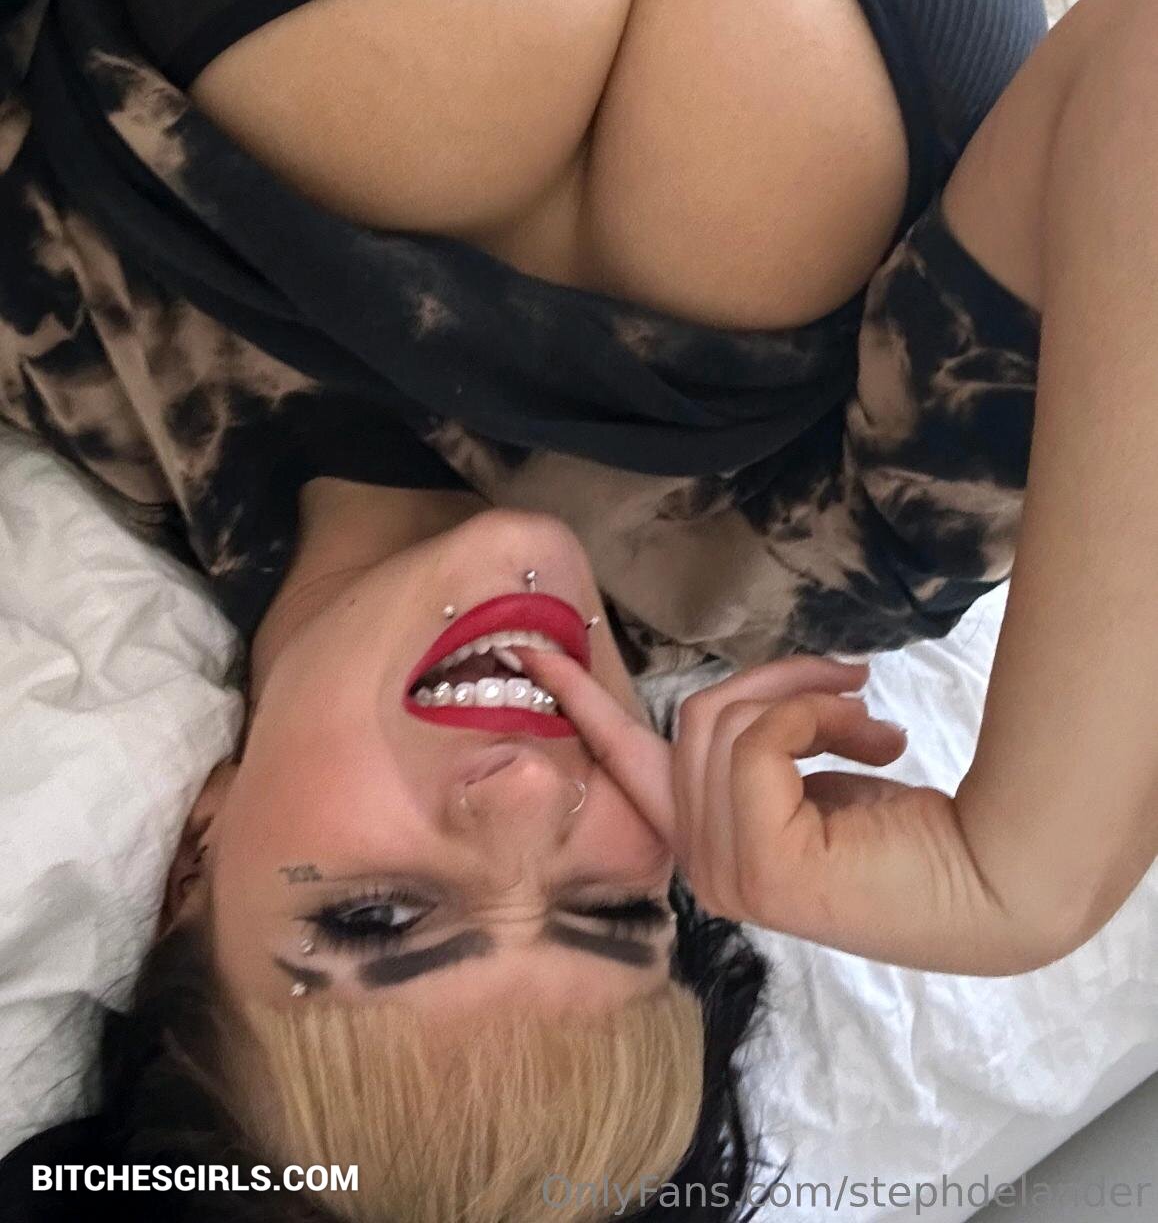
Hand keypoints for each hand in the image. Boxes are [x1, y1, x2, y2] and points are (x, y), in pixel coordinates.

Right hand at [522, 649, 1023, 973]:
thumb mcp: (806, 774)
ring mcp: (725, 874)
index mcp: (705, 840)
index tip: (529, 652)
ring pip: (727, 722)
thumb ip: (753, 748)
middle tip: (852, 681)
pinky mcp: (759, 864)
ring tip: (872, 720)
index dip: (580, 702)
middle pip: (695, 717)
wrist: (991, 877)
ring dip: (808, 697)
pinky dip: (818, 718)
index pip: (626, 762)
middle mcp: (701, 865)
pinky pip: (762, 740)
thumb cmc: (910, 831)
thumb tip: (745, 702)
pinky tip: (876, 745)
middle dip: (777, 680)